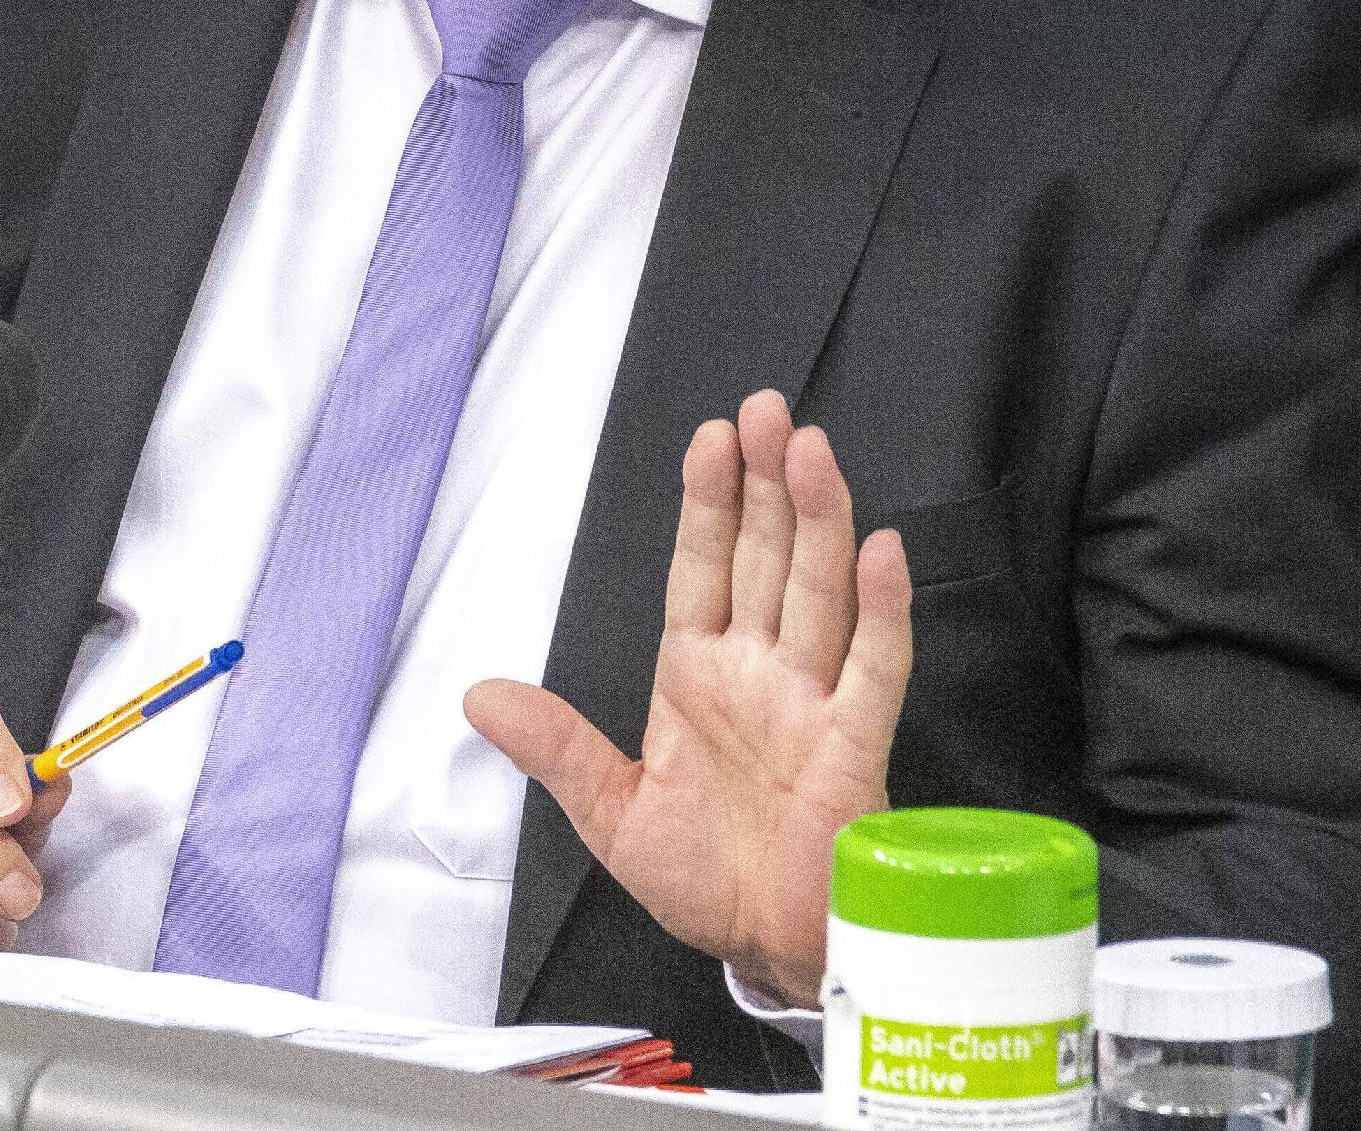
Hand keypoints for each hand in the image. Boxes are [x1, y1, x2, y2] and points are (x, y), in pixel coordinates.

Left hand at [467, 388, 910, 1007]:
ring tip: (810, 453)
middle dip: (766, 484)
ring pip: (820, 592)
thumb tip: (479, 694)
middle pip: (766, 558)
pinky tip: (881, 553)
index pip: (704, 569)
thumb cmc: (703, 876)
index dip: (709, 504)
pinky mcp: (856, 745)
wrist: (766, 948)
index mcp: (700, 674)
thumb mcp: (611, 811)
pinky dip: (881, 610)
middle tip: (765, 410)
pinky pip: (875, 668)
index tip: (710, 438)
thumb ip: (557, 747)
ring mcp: (812, 701)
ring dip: (819, 520)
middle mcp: (760, 672)